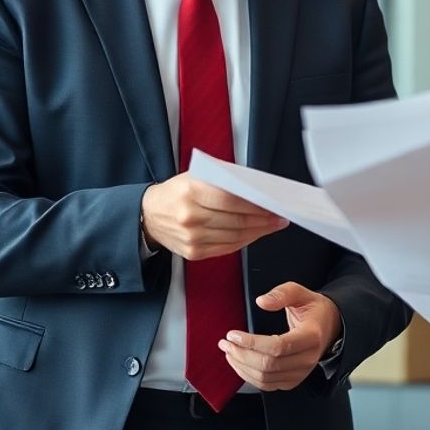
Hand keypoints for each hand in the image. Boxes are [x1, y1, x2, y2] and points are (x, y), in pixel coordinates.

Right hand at [141, 172, 286, 259]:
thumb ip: (225, 180)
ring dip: (258, 232)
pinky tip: (254, 234)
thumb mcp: (197, 176)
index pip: (232, 200)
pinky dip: (244, 241)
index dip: (256, 205)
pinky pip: (227, 248)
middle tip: (279, 217)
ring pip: (235, 237)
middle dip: (263, 220)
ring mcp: (191, 237)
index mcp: (191, 191)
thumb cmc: (178, 191)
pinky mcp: (193, 253)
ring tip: (272, 225)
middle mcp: (190, 216)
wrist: (149, 214)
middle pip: (236, 220)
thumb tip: (258, 188)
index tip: (274, 205)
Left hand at [218, 282, 342, 390]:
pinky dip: (248, 376)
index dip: (252, 343)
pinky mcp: (292, 380)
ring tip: (228, 351)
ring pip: (265, 378)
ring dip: (241, 366)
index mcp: (311, 336)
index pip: (278, 346)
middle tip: (225, 342)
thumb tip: (261, 302)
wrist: (330, 327)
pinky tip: (239, 363)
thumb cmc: (314, 309)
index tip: (233, 334)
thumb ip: (282, 293)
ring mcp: (301, 373)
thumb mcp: (301, 293)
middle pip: (268, 365)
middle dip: (241, 354)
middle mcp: (308, 359)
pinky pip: (267, 384)